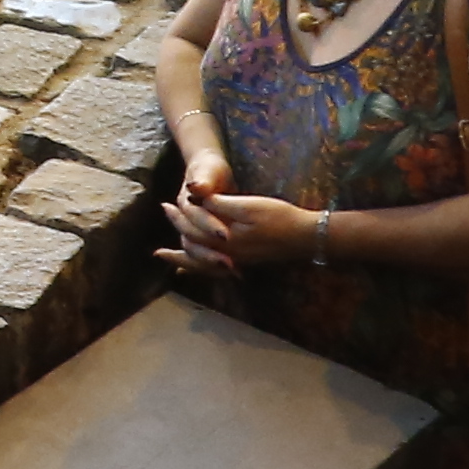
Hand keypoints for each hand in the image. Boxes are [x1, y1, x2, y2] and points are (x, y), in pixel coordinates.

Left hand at [164, 186, 322, 272]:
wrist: (305, 236)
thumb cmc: (278, 217)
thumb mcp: (248, 205)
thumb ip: (219, 204)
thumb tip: (196, 198)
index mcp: (224, 241)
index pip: (193, 229)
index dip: (179, 215)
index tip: (167, 204)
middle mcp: (225, 257)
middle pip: (193, 246)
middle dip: (177, 230)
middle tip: (165, 213)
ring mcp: (234, 262)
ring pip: (199, 265)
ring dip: (180, 257)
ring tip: (163, 255)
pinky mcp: (243, 262)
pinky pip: (212, 270)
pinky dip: (198, 268)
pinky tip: (190, 269)